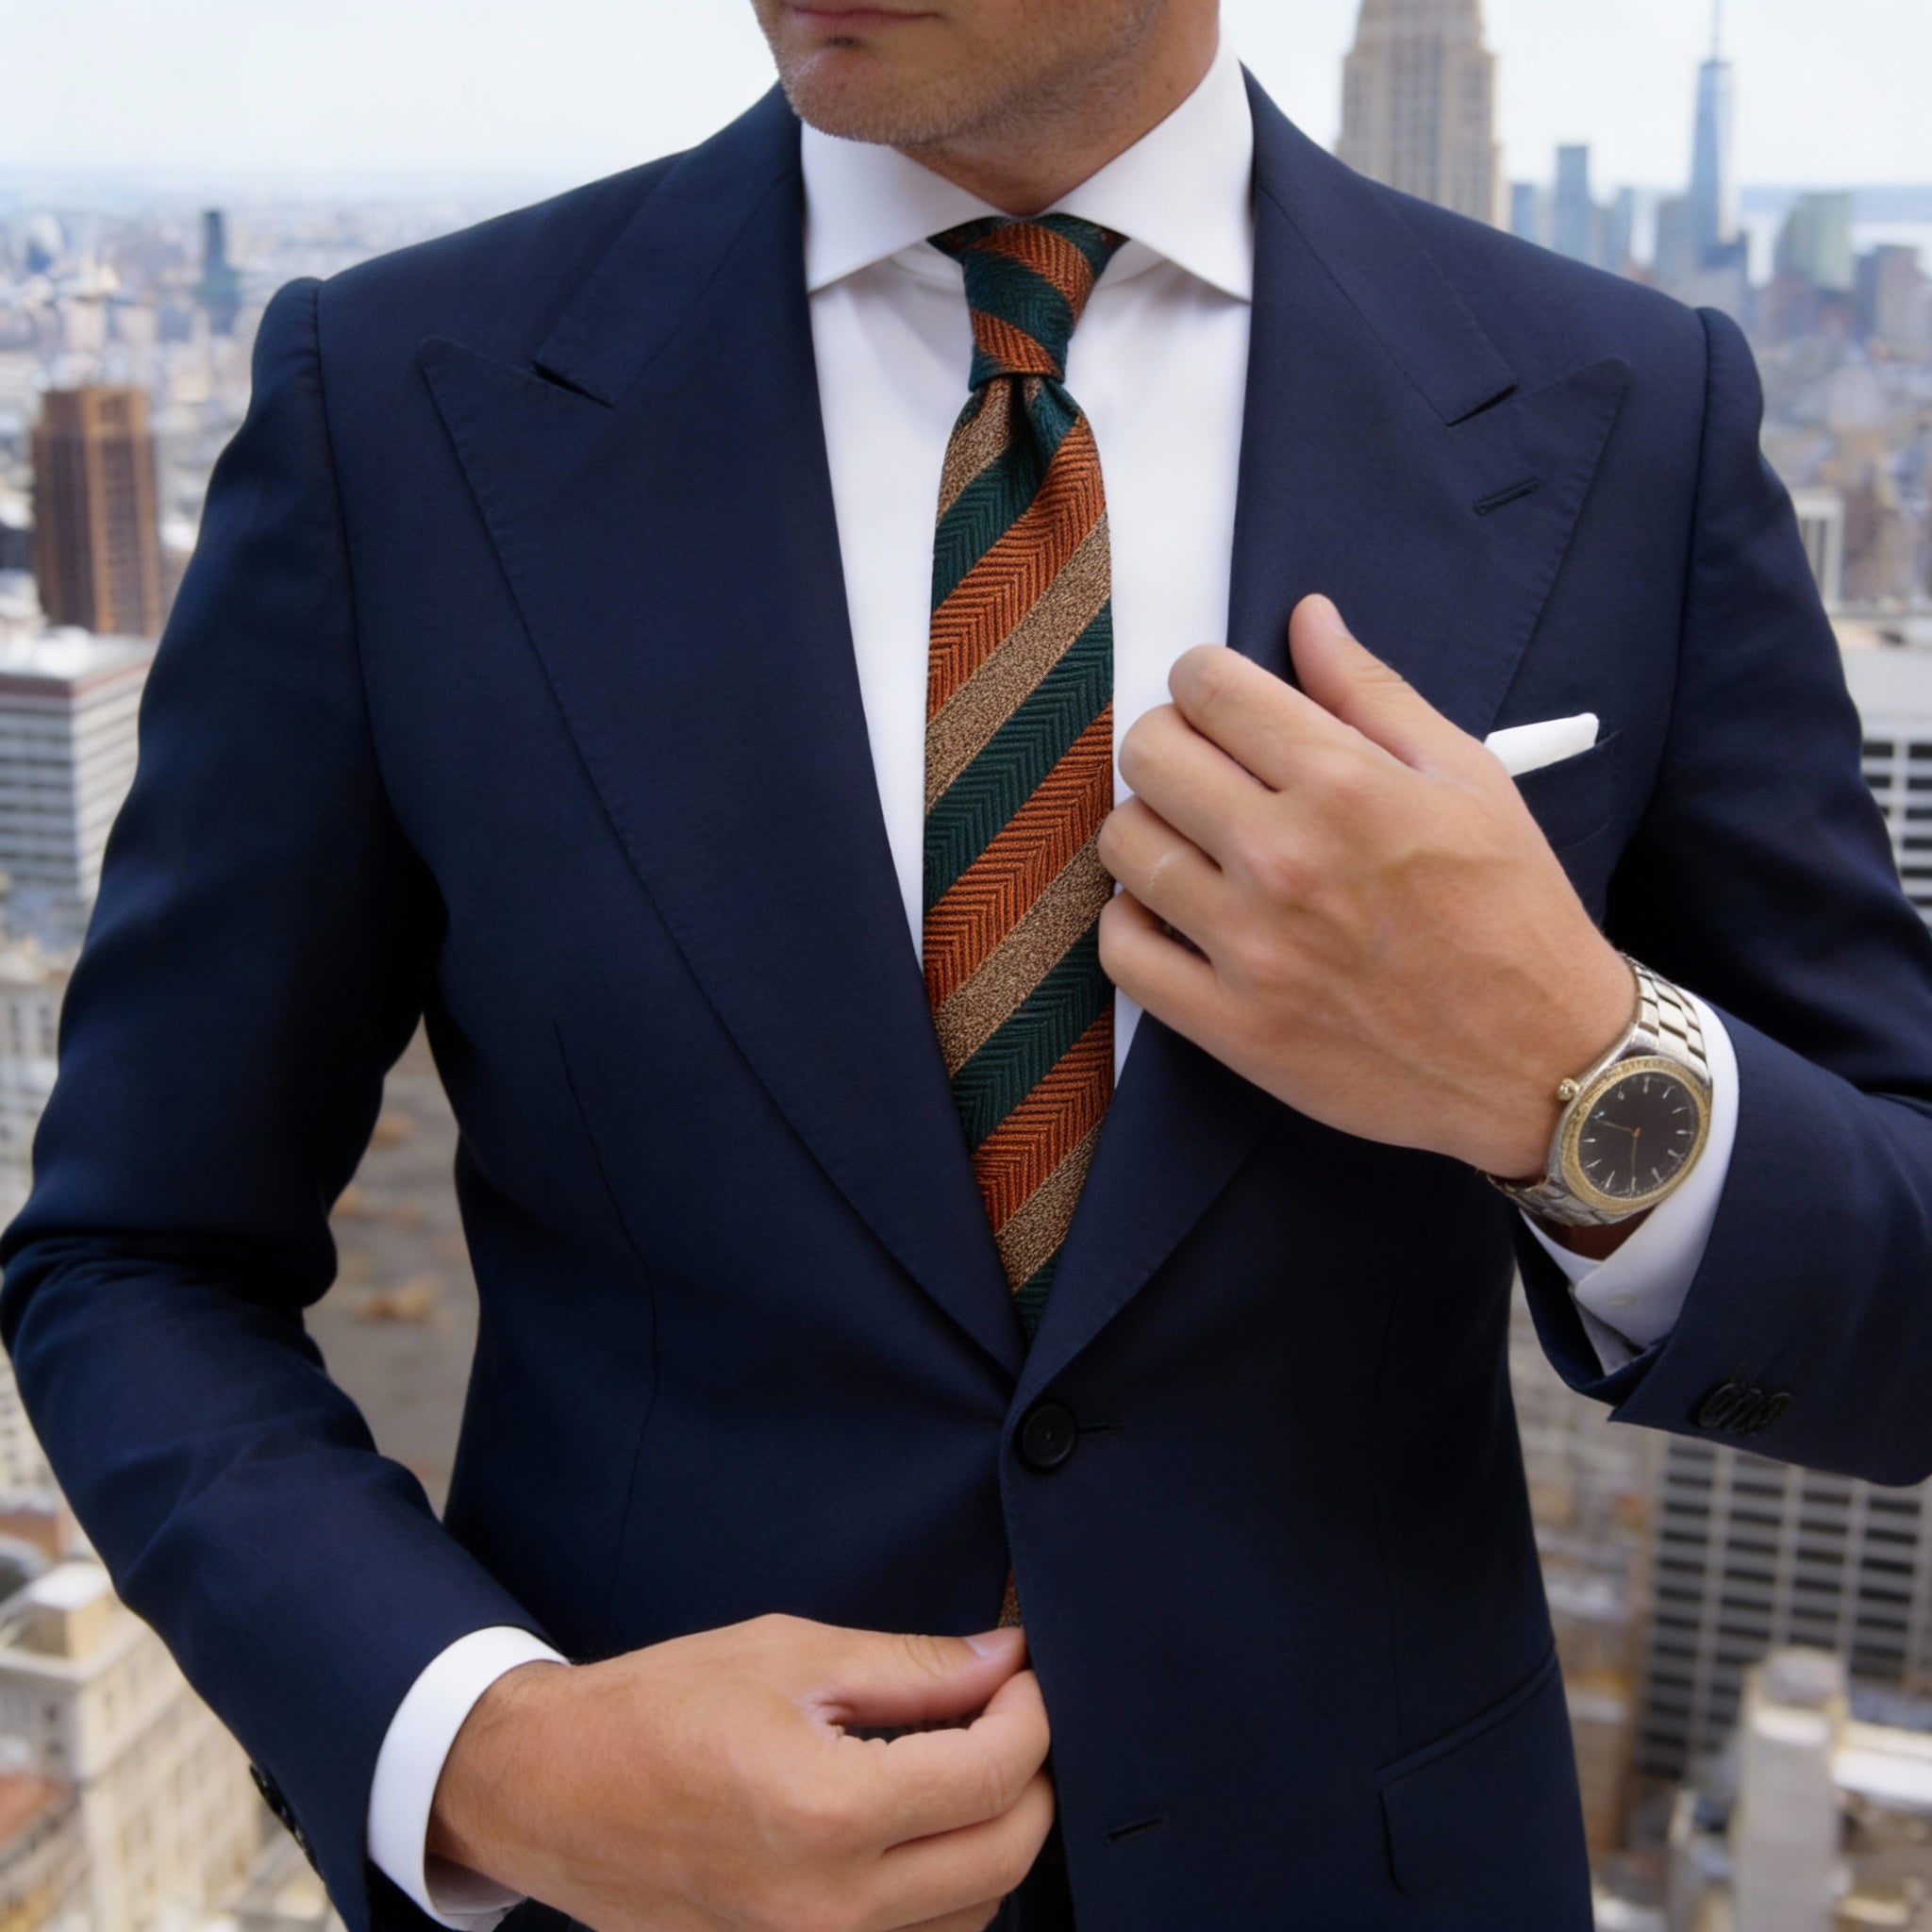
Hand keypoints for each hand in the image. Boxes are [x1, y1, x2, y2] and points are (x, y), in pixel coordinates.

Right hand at [427, 1615, 1052, 1931]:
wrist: (552, 1790)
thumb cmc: (657, 1708)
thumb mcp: (790, 1655)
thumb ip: (913, 1667)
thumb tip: (1005, 1659)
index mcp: (827, 1812)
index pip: (996, 1773)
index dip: (1032, 1711)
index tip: (1023, 1673)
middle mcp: (830, 1909)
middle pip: (1006, 1855)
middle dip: (1030, 1775)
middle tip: (1009, 1714)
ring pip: (974, 1914)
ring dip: (993, 1838)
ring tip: (960, 1766)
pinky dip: (944, 1892)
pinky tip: (917, 1829)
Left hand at [1097, 595, 1633, 1180]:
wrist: (1544, 1061)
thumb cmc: (1514, 913)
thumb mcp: (1469, 780)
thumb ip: (1373, 693)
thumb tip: (1307, 618)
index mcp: (1345, 785)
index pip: (1208, 687)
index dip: (1202, 679)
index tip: (1217, 700)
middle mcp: (1285, 858)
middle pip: (1148, 754)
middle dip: (1168, 742)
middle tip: (1204, 768)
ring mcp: (1251, 947)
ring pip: (1123, 844)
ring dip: (1148, 829)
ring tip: (1193, 843)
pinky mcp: (1231, 1025)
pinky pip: (1122, 951)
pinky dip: (1132, 924)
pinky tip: (1175, 915)